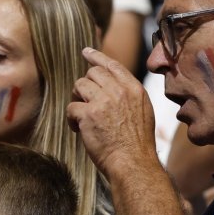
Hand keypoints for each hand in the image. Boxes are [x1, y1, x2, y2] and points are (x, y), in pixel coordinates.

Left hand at [67, 47, 157, 175]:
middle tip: (84, 102)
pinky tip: (78, 129)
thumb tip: (111, 86)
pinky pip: (71, 107)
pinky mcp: (88, 114)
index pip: (112, 64)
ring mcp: (103, 101)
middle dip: (84, 85)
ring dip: (76, 100)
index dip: (97, 57)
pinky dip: (71, 118)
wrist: (133, 163)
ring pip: (79, 85)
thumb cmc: (137, 143)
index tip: (86, 51)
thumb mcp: (142, 112)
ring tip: (82, 117)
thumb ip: (127, 96)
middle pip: (92, 73)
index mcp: (134, 89)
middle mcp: (119, 91)